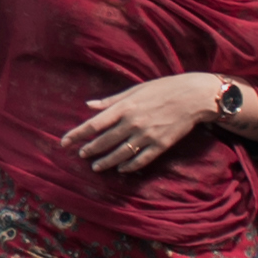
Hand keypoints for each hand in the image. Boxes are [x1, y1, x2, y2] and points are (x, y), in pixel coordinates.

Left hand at [64, 73, 223, 174]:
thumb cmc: (163, 89)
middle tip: (80, 155)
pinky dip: (129, 165)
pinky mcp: (161, 145)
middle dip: (90, 149)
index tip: (64, 142)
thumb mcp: (135, 89)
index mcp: (124, 107)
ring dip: (106, 161)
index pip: (94, 124)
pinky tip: (121, 169)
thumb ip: (111, 101)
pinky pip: (141, 159)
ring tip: (96, 166)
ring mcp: (147, 135)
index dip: (77, 134)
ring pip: (121, 153)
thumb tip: (89, 105)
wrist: (193, 96)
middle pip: (105, 141)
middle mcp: (133, 123)